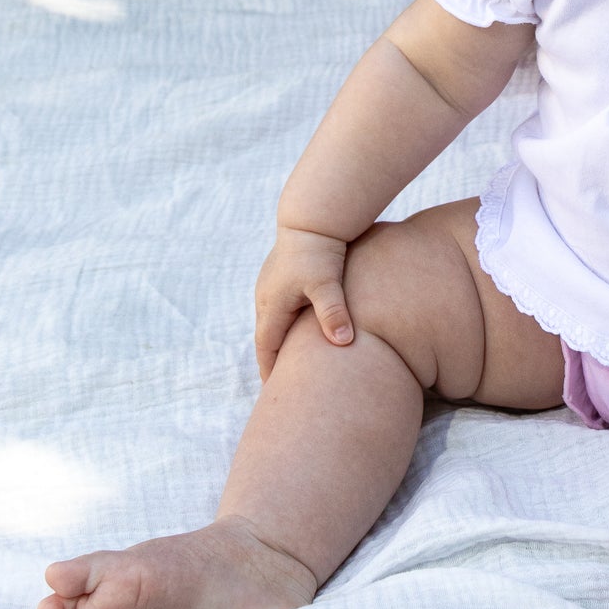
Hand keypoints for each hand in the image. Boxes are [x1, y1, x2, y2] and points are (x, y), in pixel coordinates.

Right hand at [253, 225, 354, 378]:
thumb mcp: (327, 282)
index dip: (271, 371)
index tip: (276, 392)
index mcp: (273, 304)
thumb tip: (343, 342)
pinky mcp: (282, 274)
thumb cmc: (320, 249)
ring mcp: (271, 284)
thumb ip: (333, 312)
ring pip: (274, 322)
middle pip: (267, 338)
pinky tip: (302, 329)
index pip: (267, 348)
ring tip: (292, 363)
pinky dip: (288, 324)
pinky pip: (282, 307)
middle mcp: (266, 296)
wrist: (314, 215)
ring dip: (281, 341)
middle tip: (283, 386)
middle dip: (274, 360)